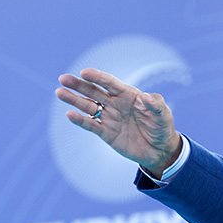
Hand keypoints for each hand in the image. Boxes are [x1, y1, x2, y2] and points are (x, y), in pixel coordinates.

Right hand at [55, 68, 181, 176]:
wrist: (160, 150)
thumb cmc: (162, 127)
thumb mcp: (163, 114)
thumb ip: (155, 104)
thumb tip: (146, 97)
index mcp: (128, 95)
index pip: (110, 83)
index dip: (97, 77)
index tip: (84, 72)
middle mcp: (116, 104)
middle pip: (94, 91)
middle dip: (79, 85)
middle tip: (63, 78)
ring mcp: (109, 118)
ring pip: (88, 106)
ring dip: (74, 99)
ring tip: (60, 92)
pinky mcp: (106, 133)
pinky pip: (91, 125)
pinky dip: (80, 120)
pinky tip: (70, 114)